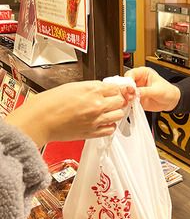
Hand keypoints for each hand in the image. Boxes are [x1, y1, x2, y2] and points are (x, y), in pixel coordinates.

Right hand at [5, 81, 134, 146]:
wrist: (39, 121)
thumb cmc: (49, 103)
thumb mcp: (72, 86)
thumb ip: (91, 87)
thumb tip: (101, 89)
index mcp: (92, 90)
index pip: (117, 88)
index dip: (116, 89)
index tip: (114, 90)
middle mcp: (97, 105)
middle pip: (121, 101)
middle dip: (117, 100)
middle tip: (112, 100)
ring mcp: (96, 119)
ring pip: (119, 115)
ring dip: (115, 112)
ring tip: (107, 111)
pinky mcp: (92, 132)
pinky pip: (111, 129)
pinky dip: (110, 125)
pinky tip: (103, 122)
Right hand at [125, 67, 179, 111]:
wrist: (172, 101)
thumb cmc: (168, 91)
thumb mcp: (158, 91)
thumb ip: (146, 91)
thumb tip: (135, 92)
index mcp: (143, 73)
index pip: (130, 74)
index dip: (128, 81)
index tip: (131, 88)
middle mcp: (137, 81)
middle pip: (124, 83)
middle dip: (125, 90)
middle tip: (130, 96)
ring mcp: (135, 90)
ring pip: (124, 92)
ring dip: (124, 97)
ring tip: (129, 101)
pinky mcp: (135, 99)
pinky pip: (127, 100)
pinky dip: (126, 103)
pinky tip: (128, 105)